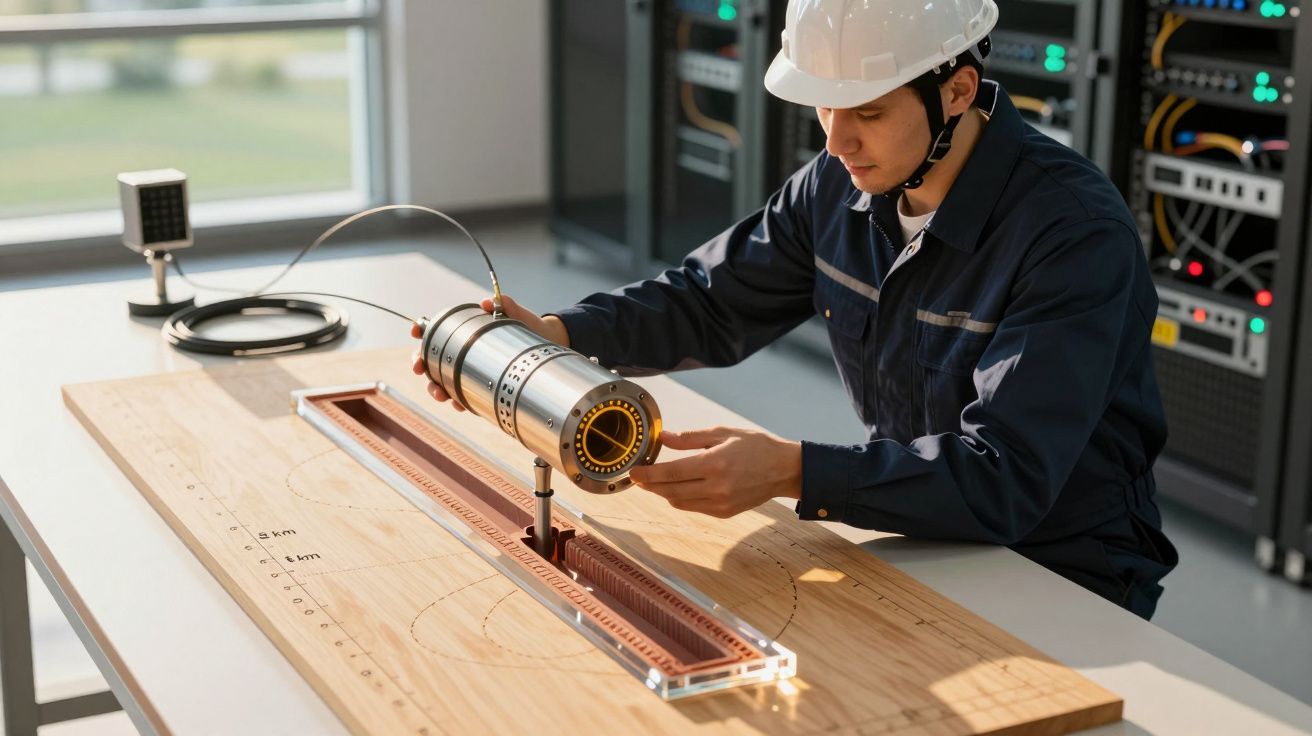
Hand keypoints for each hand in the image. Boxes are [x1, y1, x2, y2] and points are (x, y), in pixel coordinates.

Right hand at [409, 294, 570, 410]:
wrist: (548, 343)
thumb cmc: (529, 325)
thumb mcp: (518, 314)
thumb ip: (505, 304)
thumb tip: (488, 301)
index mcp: (467, 331)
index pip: (437, 330)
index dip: (422, 330)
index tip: (416, 332)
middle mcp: (464, 352)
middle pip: (432, 358)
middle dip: (421, 365)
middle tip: (420, 369)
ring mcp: (472, 370)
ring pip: (444, 380)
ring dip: (437, 388)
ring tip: (441, 394)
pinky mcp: (482, 385)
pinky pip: (464, 395)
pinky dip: (458, 400)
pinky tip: (459, 404)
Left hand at [628, 427, 801, 517]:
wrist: (783, 469)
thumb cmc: (755, 446)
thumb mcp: (723, 433)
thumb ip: (690, 438)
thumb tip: (663, 438)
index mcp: (714, 464)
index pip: (670, 472)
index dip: (648, 475)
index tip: (633, 473)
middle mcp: (716, 487)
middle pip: (670, 491)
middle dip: (650, 486)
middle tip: (639, 478)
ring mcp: (720, 503)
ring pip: (679, 503)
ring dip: (664, 493)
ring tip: (655, 482)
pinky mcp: (724, 513)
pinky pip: (693, 507)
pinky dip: (681, 499)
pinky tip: (678, 487)